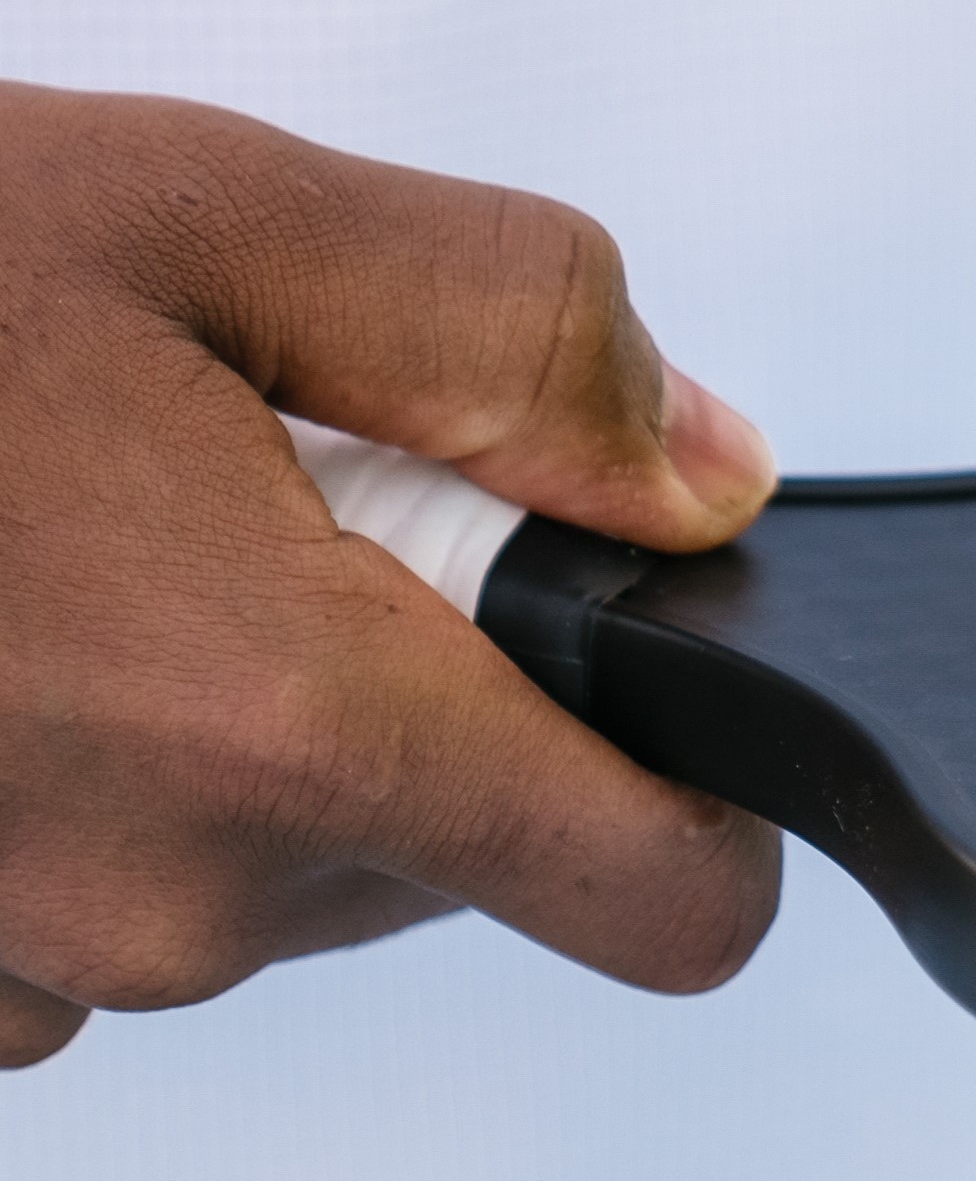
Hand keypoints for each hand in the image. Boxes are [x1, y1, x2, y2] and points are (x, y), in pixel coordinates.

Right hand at [0, 86, 782, 1068]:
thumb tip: (701, 472)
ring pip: (257, 877)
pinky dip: (70, 776)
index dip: (696, 802)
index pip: (661, 904)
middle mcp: (161, 902)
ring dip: (223, 730)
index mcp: (287, 731)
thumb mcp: (208, 212)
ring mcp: (4, 968)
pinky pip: (82, 899)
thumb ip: (516, 341)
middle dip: (413, 688)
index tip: (653, 696)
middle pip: (454, 857)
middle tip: (243, 496)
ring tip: (58, 546)